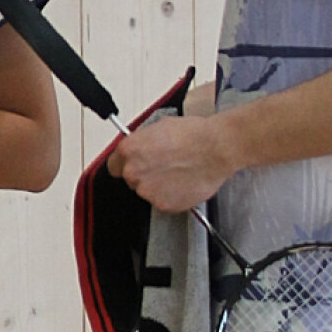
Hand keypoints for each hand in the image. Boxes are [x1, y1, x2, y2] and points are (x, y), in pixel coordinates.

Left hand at [107, 110, 234, 212]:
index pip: (114, 165)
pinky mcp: (163, 204)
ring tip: (178, 174)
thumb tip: (139, 148)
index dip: (126, 164)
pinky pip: (162, 202)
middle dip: (144, 174)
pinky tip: (183, 183)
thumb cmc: (194, 134)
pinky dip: (171, 196)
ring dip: (158, 186)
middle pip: (130, 179)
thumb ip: (143, 142)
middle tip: (163, 167)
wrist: (217, 149)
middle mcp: (133, 172)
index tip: (135, 165)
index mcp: (129, 150)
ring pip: (146, 191)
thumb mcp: (160, 127)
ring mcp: (147, 191)